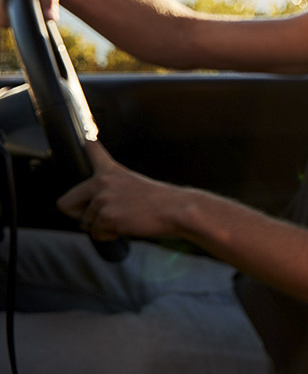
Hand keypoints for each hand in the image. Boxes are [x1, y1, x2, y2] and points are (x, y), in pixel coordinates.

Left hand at [56, 141, 187, 240]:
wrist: (176, 209)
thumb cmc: (160, 202)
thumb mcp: (134, 185)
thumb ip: (112, 188)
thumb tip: (93, 204)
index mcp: (111, 171)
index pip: (93, 153)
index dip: (87, 146)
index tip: (86, 138)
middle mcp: (102, 181)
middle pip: (65, 204)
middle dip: (80, 214)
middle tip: (103, 216)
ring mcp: (103, 198)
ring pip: (85, 223)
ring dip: (103, 226)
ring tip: (127, 218)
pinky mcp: (106, 216)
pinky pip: (97, 234)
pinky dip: (110, 235)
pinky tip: (128, 226)